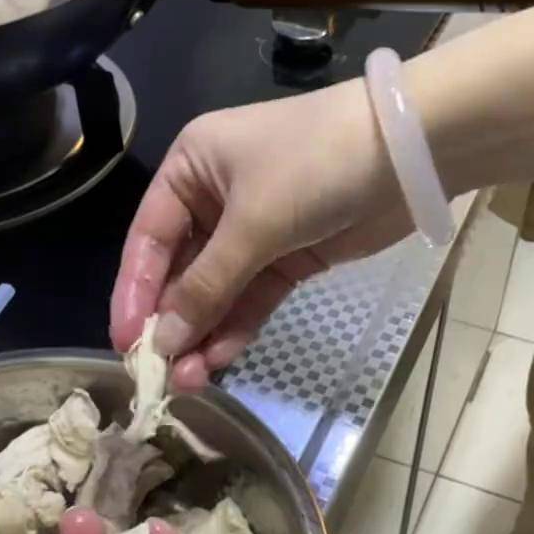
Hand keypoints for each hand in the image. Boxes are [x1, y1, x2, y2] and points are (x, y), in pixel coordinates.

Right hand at [110, 83, 408, 385]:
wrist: (408, 152)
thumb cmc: (314, 166)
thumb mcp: (253, 223)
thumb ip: (206, 287)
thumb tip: (162, 342)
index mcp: (190, 167)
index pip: (148, 238)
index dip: (135, 292)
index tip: (125, 341)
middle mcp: (214, 197)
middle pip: (180, 269)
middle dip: (172, 321)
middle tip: (158, 373)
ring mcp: (255, 228)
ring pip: (217, 290)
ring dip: (202, 333)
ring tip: (187, 382)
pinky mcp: (291, 255)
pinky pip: (252, 297)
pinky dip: (236, 327)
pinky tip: (218, 360)